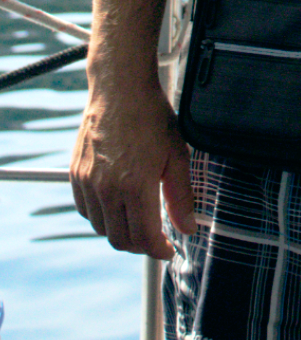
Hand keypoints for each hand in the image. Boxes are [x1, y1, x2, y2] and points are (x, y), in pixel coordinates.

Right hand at [70, 81, 195, 259]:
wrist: (120, 89)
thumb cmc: (151, 117)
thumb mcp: (177, 155)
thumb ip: (182, 196)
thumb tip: (187, 227)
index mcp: (135, 186)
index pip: (143, 238)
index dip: (158, 250)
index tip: (167, 249)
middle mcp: (106, 189)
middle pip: (120, 239)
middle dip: (141, 245)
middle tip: (156, 238)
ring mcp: (87, 182)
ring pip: (101, 228)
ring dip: (120, 232)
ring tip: (139, 221)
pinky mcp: (75, 175)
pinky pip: (86, 210)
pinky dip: (102, 216)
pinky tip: (117, 206)